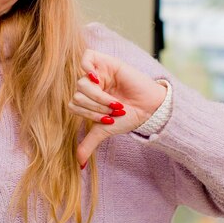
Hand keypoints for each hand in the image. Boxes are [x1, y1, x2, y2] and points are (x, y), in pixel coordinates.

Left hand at [68, 49, 166, 166]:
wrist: (150, 108)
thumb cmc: (129, 117)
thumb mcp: (105, 131)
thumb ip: (89, 143)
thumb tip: (78, 164)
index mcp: (86, 99)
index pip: (73, 104)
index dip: (89, 115)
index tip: (109, 120)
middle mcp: (89, 85)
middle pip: (77, 94)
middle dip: (96, 107)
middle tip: (115, 110)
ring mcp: (97, 72)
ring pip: (82, 83)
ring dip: (99, 97)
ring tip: (116, 101)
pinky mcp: (105, 61)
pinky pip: (86, 57)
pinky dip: (89, 69)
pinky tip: (99, 79)